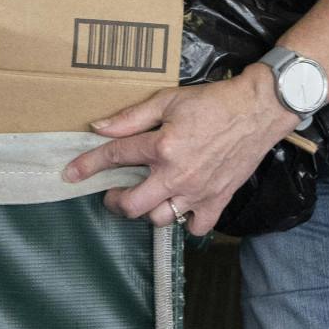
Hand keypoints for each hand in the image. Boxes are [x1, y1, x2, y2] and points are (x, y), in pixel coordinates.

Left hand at [60, 68, 293, 236]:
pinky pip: (195, 228)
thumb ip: (131, 117)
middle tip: (114, 192)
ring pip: (159, 219)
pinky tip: (180, 207)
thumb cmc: (213, 102)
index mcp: (162, 146)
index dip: (87, 166)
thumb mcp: (168, 100)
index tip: (70, 174)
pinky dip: (185, 222)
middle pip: (132, 204)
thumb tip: (98, 127)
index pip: (115, 157)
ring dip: (148, 210)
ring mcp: (197, 192)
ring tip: (148, 196)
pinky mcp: (217, 200)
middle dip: (115, 201)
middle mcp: (176, 174)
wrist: (258, 110)